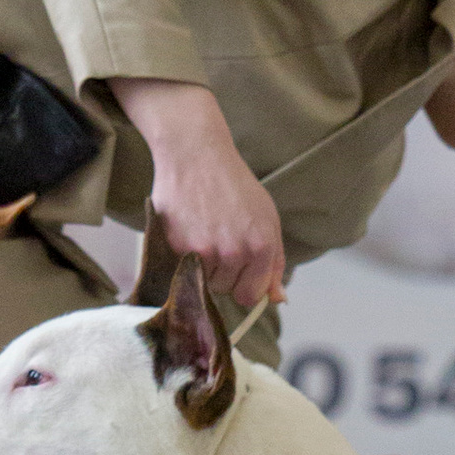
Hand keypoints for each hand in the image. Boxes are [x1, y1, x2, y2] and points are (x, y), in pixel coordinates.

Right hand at [110, 77, 284, 315]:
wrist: (196, 154)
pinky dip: (184, 253)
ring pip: (203, 281)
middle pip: (225, 290)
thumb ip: (275, 262)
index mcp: (261, 247)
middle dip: (223, 273)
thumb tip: (277, 299)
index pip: (250, 296)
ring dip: (203, 265)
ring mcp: (204, 250)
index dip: (244, 285)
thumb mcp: (267, 219)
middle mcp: (234, 252)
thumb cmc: (235, 186)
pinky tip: (190, 227)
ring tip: (204, 232)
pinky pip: (182, 267)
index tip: (239, 270)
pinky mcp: (177, 245)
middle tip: (219, 239)